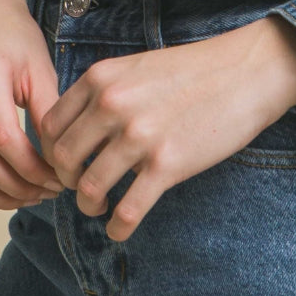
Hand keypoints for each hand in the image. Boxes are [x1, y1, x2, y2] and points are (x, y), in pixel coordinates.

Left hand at [39, 12, 295, 242]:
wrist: (245, 71)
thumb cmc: (194, 70)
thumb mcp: (137, 67)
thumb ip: (104, 92)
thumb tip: (76, 132)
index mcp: (102, 77)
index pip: (50, 126)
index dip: (51, 152)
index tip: (66, 163)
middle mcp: (113, 104)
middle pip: (62, 160)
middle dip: (66, 181)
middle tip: (81, 186)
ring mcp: (140, 135)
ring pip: (88, 189)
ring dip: (89, 206)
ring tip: (101, 206)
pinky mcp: (167, 164)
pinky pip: (126, 211)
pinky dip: (117, 228)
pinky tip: (120, 229)